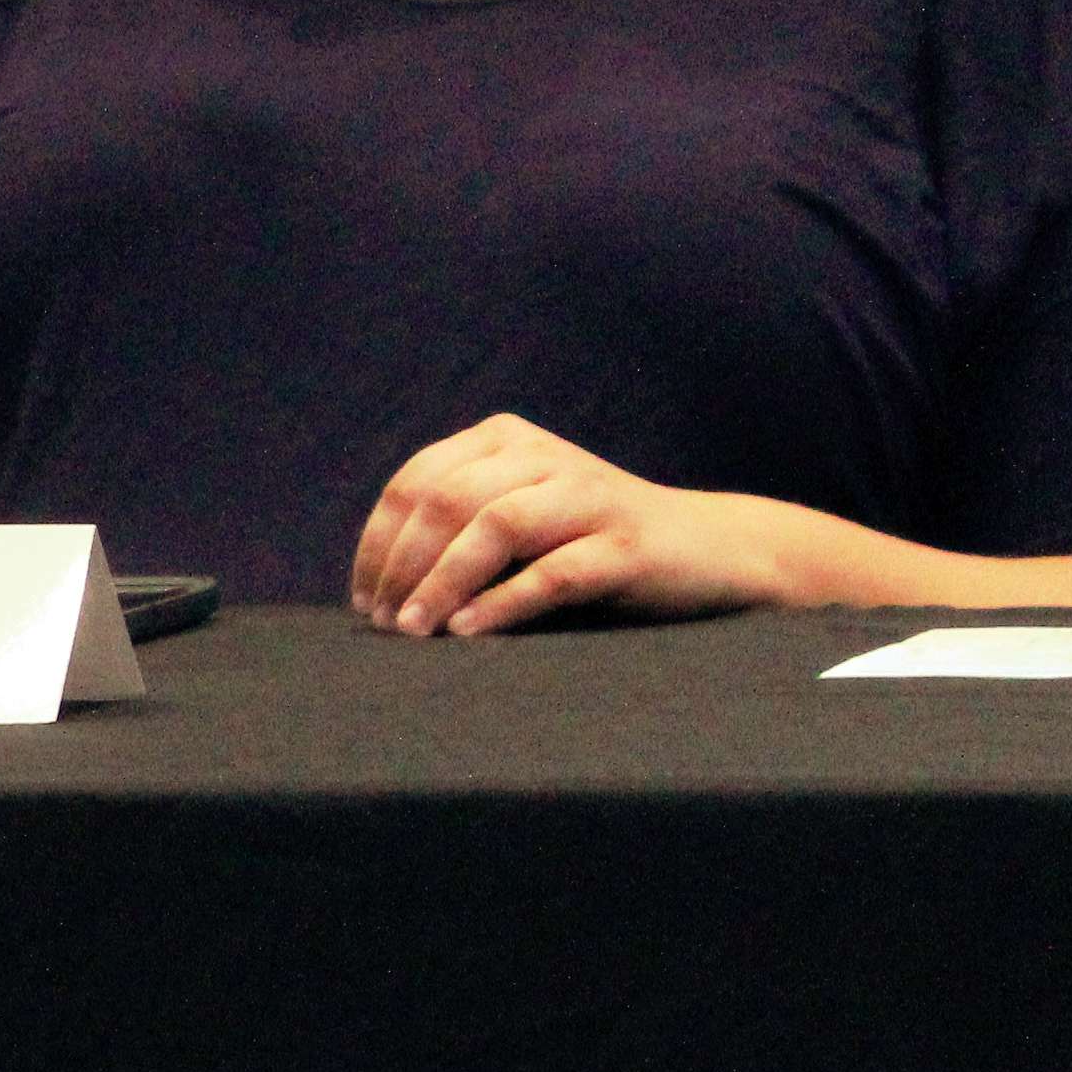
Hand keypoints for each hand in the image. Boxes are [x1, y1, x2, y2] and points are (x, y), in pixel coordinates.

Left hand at [351, 412, 783, 636]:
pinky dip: (503, 602)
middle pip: (448, 501)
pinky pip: (553, 572)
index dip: (379, 541)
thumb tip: (378, 584)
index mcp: (504, 440)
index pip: (417, 481)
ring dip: (444, 583)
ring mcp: (589, 496)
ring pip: (495, 528)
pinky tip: (469, 631)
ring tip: (415, 630)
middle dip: (403, 565)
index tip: (361, 597)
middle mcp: (543, 456)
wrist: (710, 549)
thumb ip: (459, 526)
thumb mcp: (520, 514)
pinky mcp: (627, 544)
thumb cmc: (592, 541)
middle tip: (383, 622)